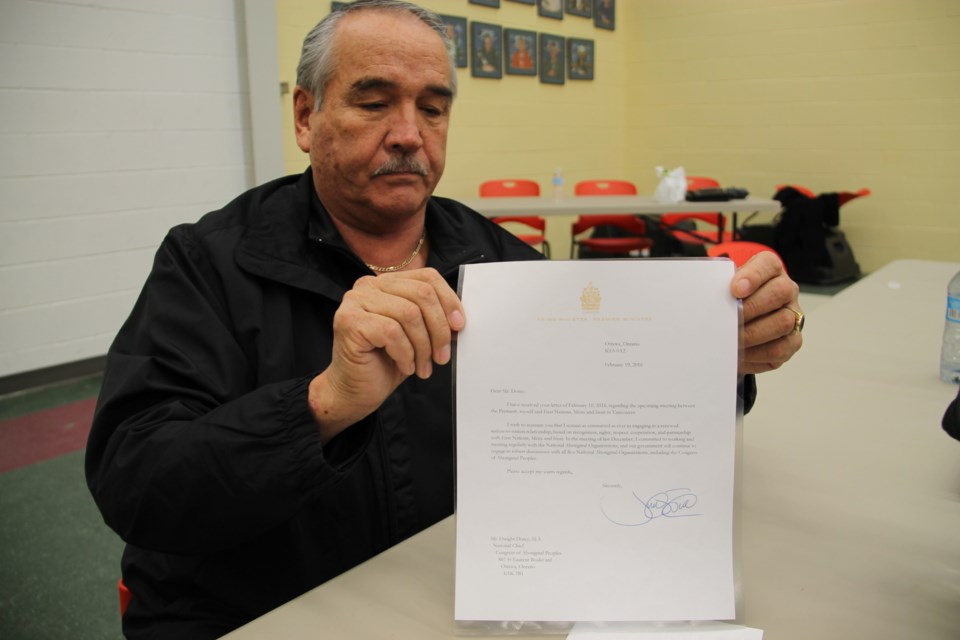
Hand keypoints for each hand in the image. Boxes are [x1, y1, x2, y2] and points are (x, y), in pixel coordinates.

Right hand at [308, 268, 464, 442]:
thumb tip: (459, 318)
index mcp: (386, 283)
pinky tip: (405, 366)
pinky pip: (391, 332)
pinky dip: (405, 353)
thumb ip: (434, 319)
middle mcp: (368, 286)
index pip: (427, 277)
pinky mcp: (349, 321)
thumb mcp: (417, 336)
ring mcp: (355, 302)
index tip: (459, 327)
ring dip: (423, 346)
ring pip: (409, 314)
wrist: (354, 391)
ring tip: (423, 367)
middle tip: (442, 356)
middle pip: (421, 294)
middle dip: (439, 329)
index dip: (449, 301)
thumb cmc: (386, 362)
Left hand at [731, 251, 802, 374]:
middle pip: (780, 291)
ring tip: (731, 339)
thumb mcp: (723, 289)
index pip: (768, 264)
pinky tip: (740, 352)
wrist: (738, 325)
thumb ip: (719, 287)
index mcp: (769, 270)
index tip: (735, 290)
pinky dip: (757, 353)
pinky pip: (780, 348)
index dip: (753, 276)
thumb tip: (704, 296)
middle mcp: (786, 290)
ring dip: (753, 333)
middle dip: (752, 307)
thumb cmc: (729, 302)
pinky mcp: (792, 341)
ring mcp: (793, 315)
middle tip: (729, 320)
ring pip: (783, 321)